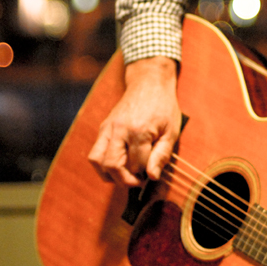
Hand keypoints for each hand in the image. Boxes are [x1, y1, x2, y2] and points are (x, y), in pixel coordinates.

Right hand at [87, 57, 181, 186]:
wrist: (149, 83)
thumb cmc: (164, 108)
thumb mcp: (172, 131)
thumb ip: (162, 155)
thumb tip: (152, 177)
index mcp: (139, 131)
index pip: (137, 165)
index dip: (145, 174)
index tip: (151, 175)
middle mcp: (119, 130)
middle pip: (112, 166)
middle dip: (125, 180)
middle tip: (138, 181)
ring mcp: (107, 128)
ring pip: (97, 161)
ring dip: (109, 175)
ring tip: (125, 176)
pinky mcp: (103, 128)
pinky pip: (95, 152)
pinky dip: (102, 164)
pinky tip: (117, 166)